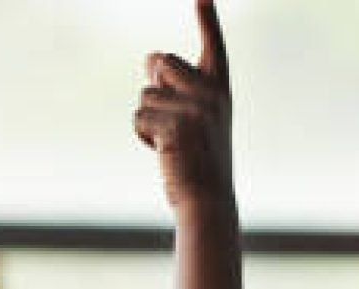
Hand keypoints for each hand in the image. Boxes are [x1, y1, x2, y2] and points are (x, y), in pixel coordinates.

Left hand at [135, 0, 233, 215]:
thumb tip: (150, 57)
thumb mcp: (197, 120)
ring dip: (148, 119)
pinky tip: (165, 152)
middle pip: (160, 61)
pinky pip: (138, 116)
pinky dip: (143, 136)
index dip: (207, 19)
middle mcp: (210, 94)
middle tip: (170, 119)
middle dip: (153, 83)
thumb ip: (179, 88)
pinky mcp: (174, 124)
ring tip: (173, 144)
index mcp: (220, 91)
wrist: (208, 199)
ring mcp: (194, 108)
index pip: (213, 47)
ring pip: (145, 93)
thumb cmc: (200, 162)